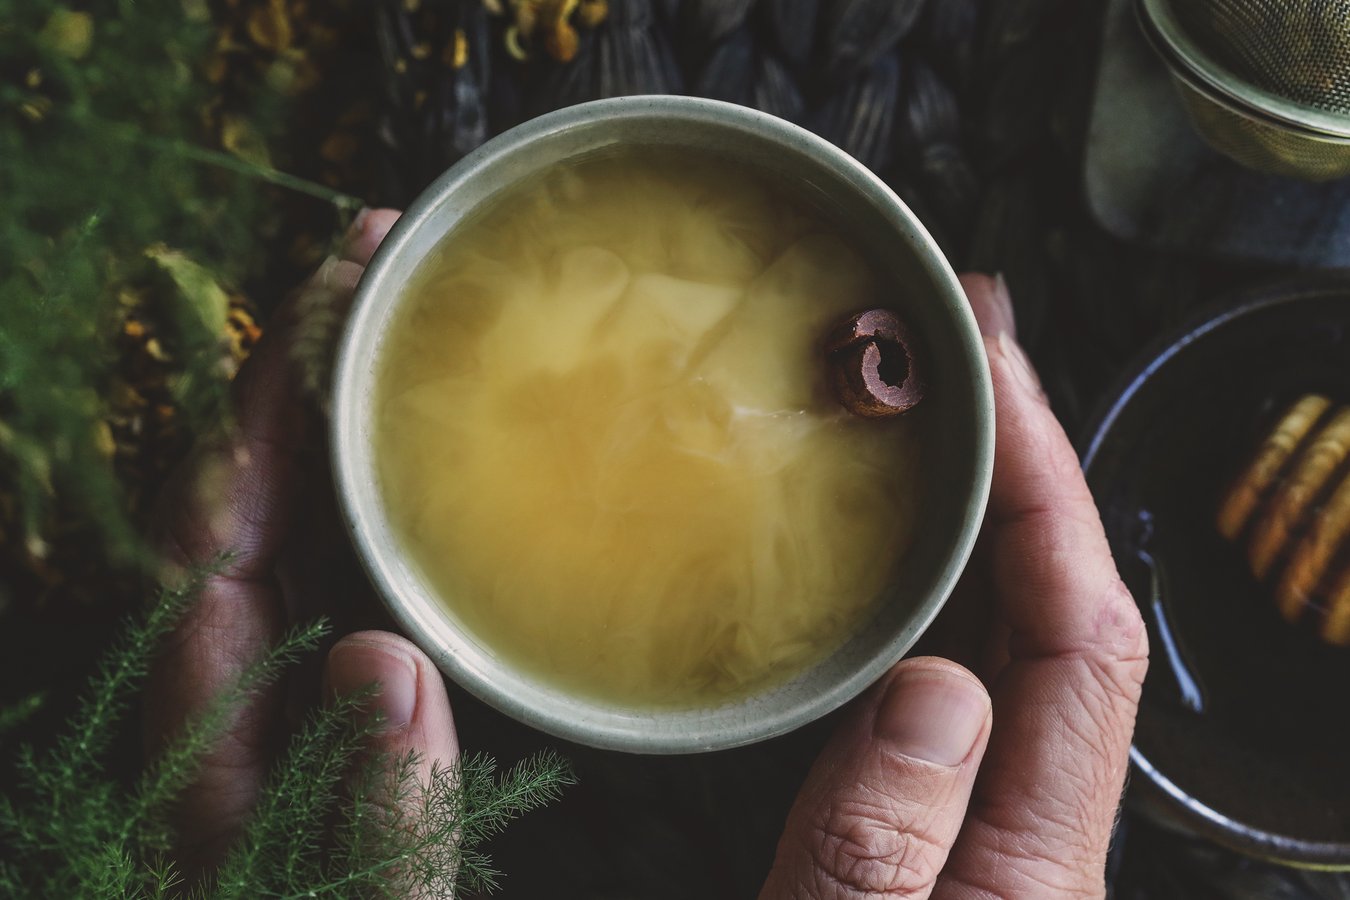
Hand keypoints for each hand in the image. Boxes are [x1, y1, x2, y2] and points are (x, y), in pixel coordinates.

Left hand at [145, 210, 461, 872]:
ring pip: (309, 543)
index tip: (342, 286)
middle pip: (257, 505)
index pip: (222, 528)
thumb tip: (379, 667)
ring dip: (356, 430)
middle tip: (392, 265)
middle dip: (313, 372)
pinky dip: (397, 520)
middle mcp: (232, 714)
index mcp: (206, 752)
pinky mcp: (339, 740)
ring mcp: (285, 720)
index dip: (276, 395)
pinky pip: (362, 597)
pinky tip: (457, 490)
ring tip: (425, 337)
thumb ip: (367, 836)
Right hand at [759, 275, 1148, 898]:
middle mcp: (1025, 851)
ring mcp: (978, 844)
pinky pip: (950, 692)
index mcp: (1023, 884)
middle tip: (956, 346)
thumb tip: (940, 689)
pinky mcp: (923, 847)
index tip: (988, 370)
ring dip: (981, 519)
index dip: (1046, 488)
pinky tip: (871, 562)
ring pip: (1011, 648)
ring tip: (920, 416)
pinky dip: (926, 598)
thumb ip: (871, 865)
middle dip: (1026, 466)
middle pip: (1064, 622)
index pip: (1076, 642)